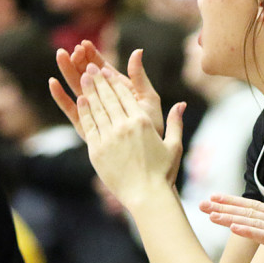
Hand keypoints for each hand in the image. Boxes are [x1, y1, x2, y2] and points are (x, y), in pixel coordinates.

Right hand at [50, 41, 164, 138]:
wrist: (149, 152)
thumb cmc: (153, 125)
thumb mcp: (147, 97)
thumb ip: (139, 77)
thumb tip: (137, 51)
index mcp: (119, 90)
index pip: (103, 69)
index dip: (93, 56)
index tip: (85, 43)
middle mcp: (104, 100)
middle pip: (87, 77)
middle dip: (78, 61)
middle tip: (71, 49)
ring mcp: (94, 112)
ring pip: (77, 89)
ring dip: (67, 72)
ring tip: (60, 57)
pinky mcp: (86, 126)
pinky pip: (71, 110)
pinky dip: (61, 97)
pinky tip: (53, 83)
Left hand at [76, 64, 185, 203]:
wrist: (146, 195)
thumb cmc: (163, 172)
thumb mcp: (174, 145)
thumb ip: (176, 122)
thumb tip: (181, 105)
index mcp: (142, 123)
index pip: (124, 96)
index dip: (113, 81)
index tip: (106, 70)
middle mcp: (123, 127)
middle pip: (108, 98)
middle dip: (98, 80)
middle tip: (90, 67)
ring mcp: (108, 138)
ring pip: (96, 108)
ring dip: (89, 91)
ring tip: (83, 78)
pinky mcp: (96, 150)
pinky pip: (89, 125)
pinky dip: (84, 111)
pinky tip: (81, 101)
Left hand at [201, 183, 263, 262]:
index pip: (256, 207)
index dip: (235, 202)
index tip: (217, 198)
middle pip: (250, 212)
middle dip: (225, 207)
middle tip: (203, 203)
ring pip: (253, 222)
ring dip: (230, 218)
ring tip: (210, 214)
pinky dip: (249, 231)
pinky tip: (233, 228)